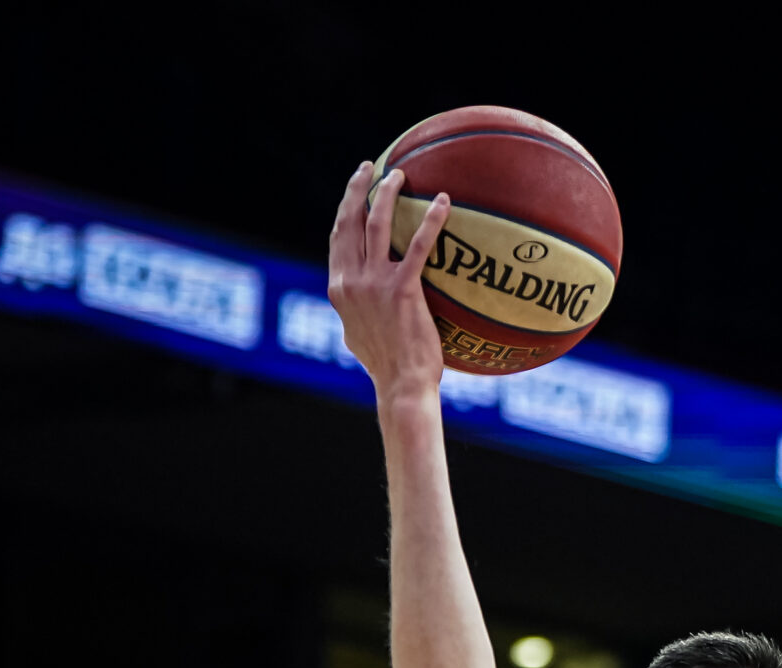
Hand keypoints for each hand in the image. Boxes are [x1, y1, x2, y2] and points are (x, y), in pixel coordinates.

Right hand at [327, 160, 450, 401]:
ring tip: (400, 175)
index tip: (353, 191)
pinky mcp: (401, 289)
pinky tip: (444, 203)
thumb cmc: (388, 367)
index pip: (338, 239)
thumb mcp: (360, 335)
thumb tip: (365, 302)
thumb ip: (358, 311)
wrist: (401, 385)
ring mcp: (373, 283)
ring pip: (376, 224)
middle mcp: (350, 280)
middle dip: (357, 189)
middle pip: (349, 222)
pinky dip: (430, 221)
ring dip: (386, 194)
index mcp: (339, 288)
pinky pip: (419, 246)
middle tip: (369, 167)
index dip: (344, 211)